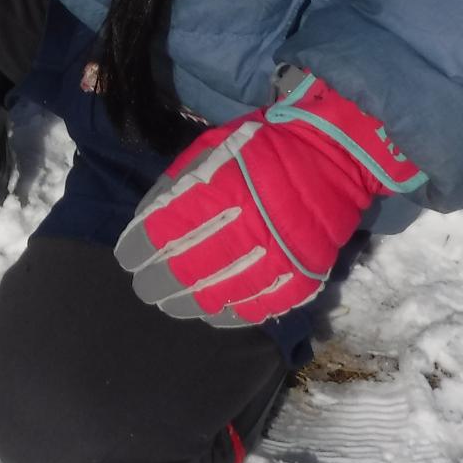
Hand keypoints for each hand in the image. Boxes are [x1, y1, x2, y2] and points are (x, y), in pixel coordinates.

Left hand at [115, 74, 425, 326]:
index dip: (139, 251)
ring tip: (171, 304)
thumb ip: (178, 186)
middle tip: (146, 289)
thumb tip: (147, 222)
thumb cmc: (263, 147)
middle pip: (186, 270)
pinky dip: (230, 314)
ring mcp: (276, 258)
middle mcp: (246, 228)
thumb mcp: (211, 149)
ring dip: (188, 304)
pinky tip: (212, 313)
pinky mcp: (301, 277)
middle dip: (157, 284)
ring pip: (218, 295)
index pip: (162, 232)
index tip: (128, 259)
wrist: (335, 156)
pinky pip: (258, 307)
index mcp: (218, 190)